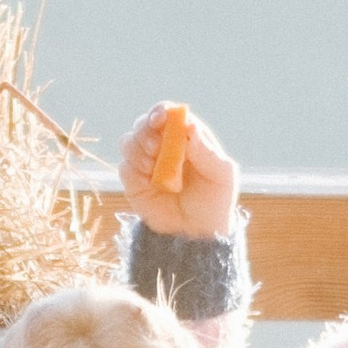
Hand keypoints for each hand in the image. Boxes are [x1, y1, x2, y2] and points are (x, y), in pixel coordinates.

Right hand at [119, 102, 238, 240]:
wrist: (198, 235)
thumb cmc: (215, 201)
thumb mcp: (222, 175)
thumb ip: (207, 151)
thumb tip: (190, 126)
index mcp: (185, 136)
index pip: (167, 113)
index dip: (160, 111)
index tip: (160, 120)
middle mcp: (163, 145)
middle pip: (143, 123)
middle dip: (145, 130)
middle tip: (156, 148)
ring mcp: (146, 163)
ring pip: (128, 141)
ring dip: (138, 149)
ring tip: (154, 168)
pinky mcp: (134, 182)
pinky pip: (124, 166)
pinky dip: (134, 168)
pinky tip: (150, 181)